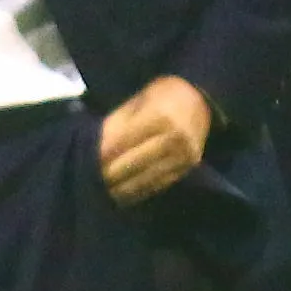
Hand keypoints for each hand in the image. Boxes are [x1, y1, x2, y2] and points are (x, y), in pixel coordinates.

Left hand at [98, 75, 212, 205]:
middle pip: (136, 162)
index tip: (90, 162)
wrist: (200, 99)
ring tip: (106, 191)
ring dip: (124, 187)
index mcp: (160, 116)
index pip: (126, 139)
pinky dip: (140, 190)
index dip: (106, 153)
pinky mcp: (188, 166)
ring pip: (147, 176)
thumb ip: (118, 123)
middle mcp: (175, 137)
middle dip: (112, 173)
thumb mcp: (138, 100)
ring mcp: (184, 154)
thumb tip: (97, 147)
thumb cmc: (162, 96)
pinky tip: (125, 194)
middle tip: (94, 180)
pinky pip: (160, 183)